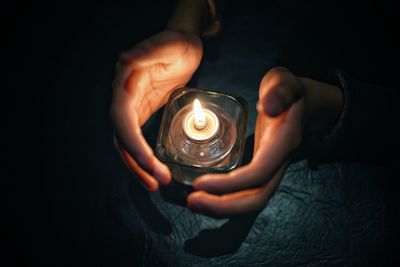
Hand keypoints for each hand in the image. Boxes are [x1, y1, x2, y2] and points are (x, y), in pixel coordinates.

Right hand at [111, 30, 202, 190]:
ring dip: (139, 166)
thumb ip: (146, 51)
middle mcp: (126, 99)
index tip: (149, 163)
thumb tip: (123, 59)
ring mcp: (134, 108)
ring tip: (157, 184)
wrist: (183, 44)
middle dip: (137, 163)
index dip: (133, 144)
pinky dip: (145, 157)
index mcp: (126, 84)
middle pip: (123, 138)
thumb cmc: (176, 42)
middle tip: (157, 182)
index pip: (122, 120)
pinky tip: (156, 170)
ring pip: (129, 144)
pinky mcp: (144, 112)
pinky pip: (139, 140)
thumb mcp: (167, 43)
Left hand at [187, 67, 341, 216]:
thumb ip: (280, 90)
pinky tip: (206, 194)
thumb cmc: (290, 92)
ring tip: (194, 202)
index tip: (201, 183)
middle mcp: (279, 162)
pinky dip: (226, 198)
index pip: (259, 173)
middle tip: (192, 201)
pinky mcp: (262, 170)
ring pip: (252, 200)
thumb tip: (269, 106)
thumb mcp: (285, 82)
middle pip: (257, 198)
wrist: (305, 105)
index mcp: (284, 143)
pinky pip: (247, 192)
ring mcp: (272, 169)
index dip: (230, 184)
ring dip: (223, 207)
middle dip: (224, 206)